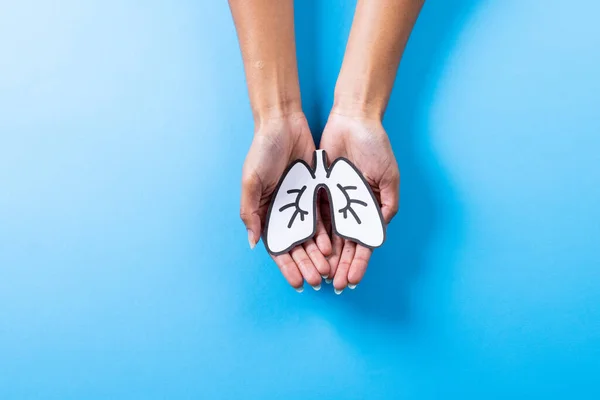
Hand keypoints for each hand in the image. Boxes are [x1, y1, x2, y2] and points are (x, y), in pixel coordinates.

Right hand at [241, 112, 331, 290]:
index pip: (277, 247)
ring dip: (319, 255)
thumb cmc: (262, 151)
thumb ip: (250, 212)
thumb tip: (253, 243)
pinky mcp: (316, 192)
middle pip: (297, 246)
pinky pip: (323, 217)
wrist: (283, 123)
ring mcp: (300, 203)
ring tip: (328, 270)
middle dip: (306, 265)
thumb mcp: (251, 181)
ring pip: (312, 236)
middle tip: (317, 281)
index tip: (297, 283)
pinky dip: (328, 233)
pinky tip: (334, 247)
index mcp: (265, 212)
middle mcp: (284, 212)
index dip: (287, 266)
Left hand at [319, 112, 399, 292]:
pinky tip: (309, 251)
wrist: (353, 120)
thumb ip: (387, 205)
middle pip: (345, 246)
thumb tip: (380, 234)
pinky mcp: (319, 192)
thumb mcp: (389, 176)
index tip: (351, 280)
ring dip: (326, 258)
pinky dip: (314, 235)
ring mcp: (335, 202)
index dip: (358, 263)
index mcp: (371, 209)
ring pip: (329, 237)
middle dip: (340, 267)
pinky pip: (315, 217)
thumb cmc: (376, 146)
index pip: (364, 243)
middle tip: (333, 286)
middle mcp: (352, 210)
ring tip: (319, 275)